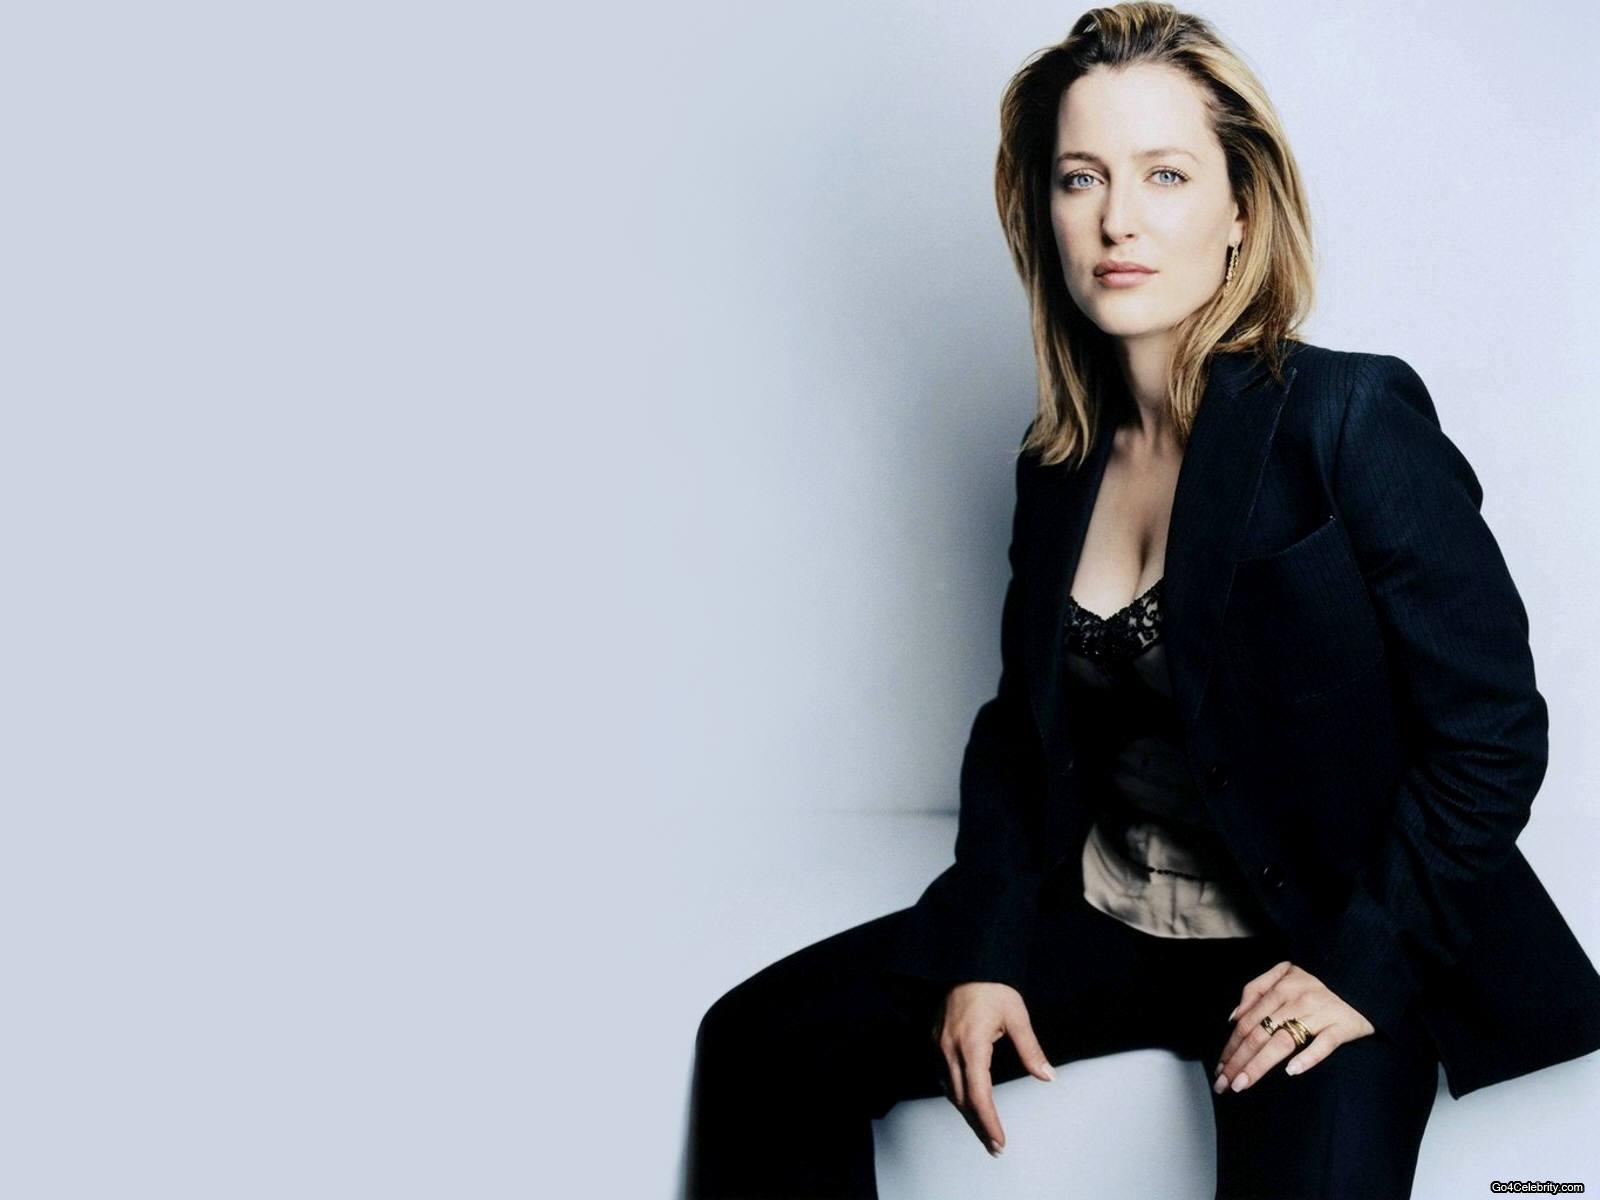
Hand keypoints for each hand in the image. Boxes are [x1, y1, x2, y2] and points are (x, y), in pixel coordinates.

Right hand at [932, 981, 1054, 1156]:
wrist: (965, 963)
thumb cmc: (992, 987)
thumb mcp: (1017, 1015)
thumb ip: (1031, 1049)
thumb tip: (1048, 1076)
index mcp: (972, 1045)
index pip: (978, 1095)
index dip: (989, 1122)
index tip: (1000, 1141)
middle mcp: (950, 1049)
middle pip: (961, 1100)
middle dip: (978, 1125)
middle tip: (995, 1146)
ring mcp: (939, 1046)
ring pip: (949, 1091)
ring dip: (966, 1112)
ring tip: (984, 1130)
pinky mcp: (935, 1041)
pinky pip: (942, 1077)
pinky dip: (955, 1094)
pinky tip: (966, 1100)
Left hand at [1212, 960, 1374, 1093]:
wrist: (1363, 977)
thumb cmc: (1319, 981)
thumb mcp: (1284, 973)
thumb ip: (1256, 989)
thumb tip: (1233, 1016)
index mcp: (1280, 987)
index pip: (1247, 1021)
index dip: (1230, 1046)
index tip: (1219, 1068)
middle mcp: (1297, 999)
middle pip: (1259, 1033)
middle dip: (1237, 1061)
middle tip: (1223, 1084)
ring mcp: (1320, 1012)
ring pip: (1283, 1041)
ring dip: (1259, 1065)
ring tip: (1242, 1084)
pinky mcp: (1343, 1026)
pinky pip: (1324, 1044)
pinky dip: (1308, 1057)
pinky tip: (1291, 1072)